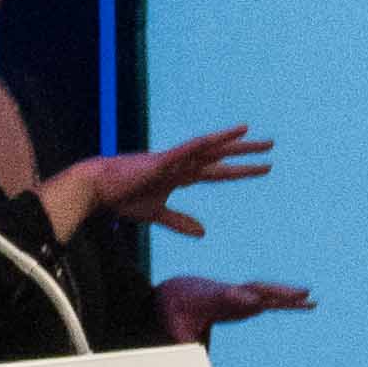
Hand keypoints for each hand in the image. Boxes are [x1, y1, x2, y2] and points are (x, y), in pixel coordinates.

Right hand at [42, 123, 273, 240]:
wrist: (96, 189)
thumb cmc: (122, 199)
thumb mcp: (156, 214)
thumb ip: (180, 221)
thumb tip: (204, 232)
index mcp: (181, 177)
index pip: (218, 172)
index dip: (240, 170)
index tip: (263, 167)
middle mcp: (181, 165)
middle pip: (220, 157)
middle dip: (245, 152)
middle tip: (270, 145)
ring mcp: (173, 160)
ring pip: (209, 149)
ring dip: (232, 142)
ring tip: (254, 134)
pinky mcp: (162, 161)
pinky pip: (188, 149)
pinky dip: (207, 142)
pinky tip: (223, 136)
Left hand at [155, 276, 315, 339]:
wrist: (178, 291)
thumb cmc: (177, 311)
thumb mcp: (175, 330)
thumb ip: (184, 347)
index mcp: (210, 299)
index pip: (226, 296)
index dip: (238, 297)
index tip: (250, 300)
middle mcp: (229, 294)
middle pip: (253, 290)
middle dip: (273, 291)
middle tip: (295, 292)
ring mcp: (241, 295)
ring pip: (266, 293)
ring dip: (287, 294)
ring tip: (309, 297)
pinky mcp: (248, 301)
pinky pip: (271, 300)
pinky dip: (289, 301)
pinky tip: (308, 303)